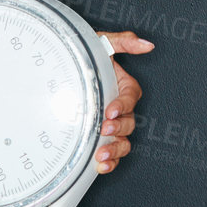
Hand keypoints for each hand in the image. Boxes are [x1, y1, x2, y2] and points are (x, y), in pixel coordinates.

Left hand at [95, 31, 152, 173]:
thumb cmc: (83, 56)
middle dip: (118, 129)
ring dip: (116, 149)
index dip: (122, 105)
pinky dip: (110, 162)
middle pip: (129, 123)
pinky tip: (101, 165)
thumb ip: (125, 42)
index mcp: (123, 86)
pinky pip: (113, 154)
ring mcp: (112, 124)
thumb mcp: (102, 43)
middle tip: (104, 129)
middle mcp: (120, 107)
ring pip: (124, 141)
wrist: (60, 70)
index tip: (110, 111)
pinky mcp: (102, 139)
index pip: (130, 98)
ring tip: (103, 154)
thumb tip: (147, 45)